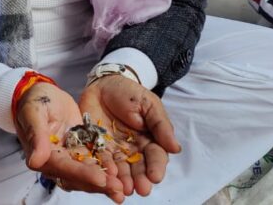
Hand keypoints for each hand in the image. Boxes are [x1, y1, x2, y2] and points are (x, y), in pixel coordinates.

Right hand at [14, 82, 124, 201]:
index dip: (83, 174)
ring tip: (122, 189)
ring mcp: (69, 157)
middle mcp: (56, 161)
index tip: (100, 178)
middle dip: (98, 184)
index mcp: (43, 155)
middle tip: (118, 189)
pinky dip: (107, 169)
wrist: (40, 93)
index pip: (64, 168)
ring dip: (105, 182)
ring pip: (88, 174)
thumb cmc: (33, 101)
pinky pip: (94, 162)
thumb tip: (35, 161)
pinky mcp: (80, 150)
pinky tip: (121, 175)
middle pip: (78, 177)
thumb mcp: (34, 113)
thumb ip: (36, 136)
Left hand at [79, 75, 180, 197]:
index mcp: (149, 140)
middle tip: (141, 189)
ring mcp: (115, 150)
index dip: (156, 167)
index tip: (155, 177)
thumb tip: (175, 148)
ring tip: (123, 189)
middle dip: (140, 180)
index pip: (155, 157)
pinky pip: (100, 160)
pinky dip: (103, 169)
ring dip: (122, 180)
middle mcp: (133, 150)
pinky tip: (106, 176)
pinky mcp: (97, 147)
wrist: (103, 83)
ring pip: (120, 169)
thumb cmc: (129, 92)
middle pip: (138, 168)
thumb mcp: (148, 104)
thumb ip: (160, 125)